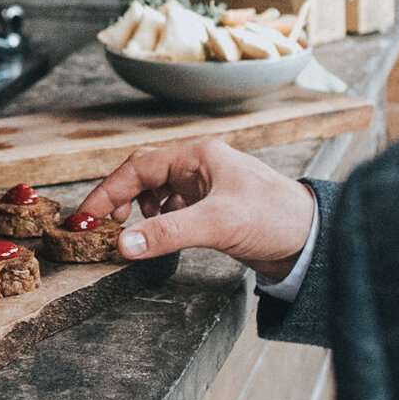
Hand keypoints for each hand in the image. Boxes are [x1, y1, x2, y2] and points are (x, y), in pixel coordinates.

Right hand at [73, 139, 315, 280]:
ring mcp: (205, 189)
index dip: (108, 191)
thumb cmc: (275, 217)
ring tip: (135, 233)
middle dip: (119, 200)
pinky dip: (158, 224)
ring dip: (140, 213)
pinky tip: (161, 237)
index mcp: (198, 156)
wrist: (312, 240)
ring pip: (156, 194)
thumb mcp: (217, 223)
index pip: (139, 167)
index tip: (86, 217)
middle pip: (143, 176)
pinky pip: (172, 212)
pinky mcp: (212, 211)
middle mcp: (199, 167)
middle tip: (100, 228)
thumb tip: (124, 244)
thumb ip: (168, 233)